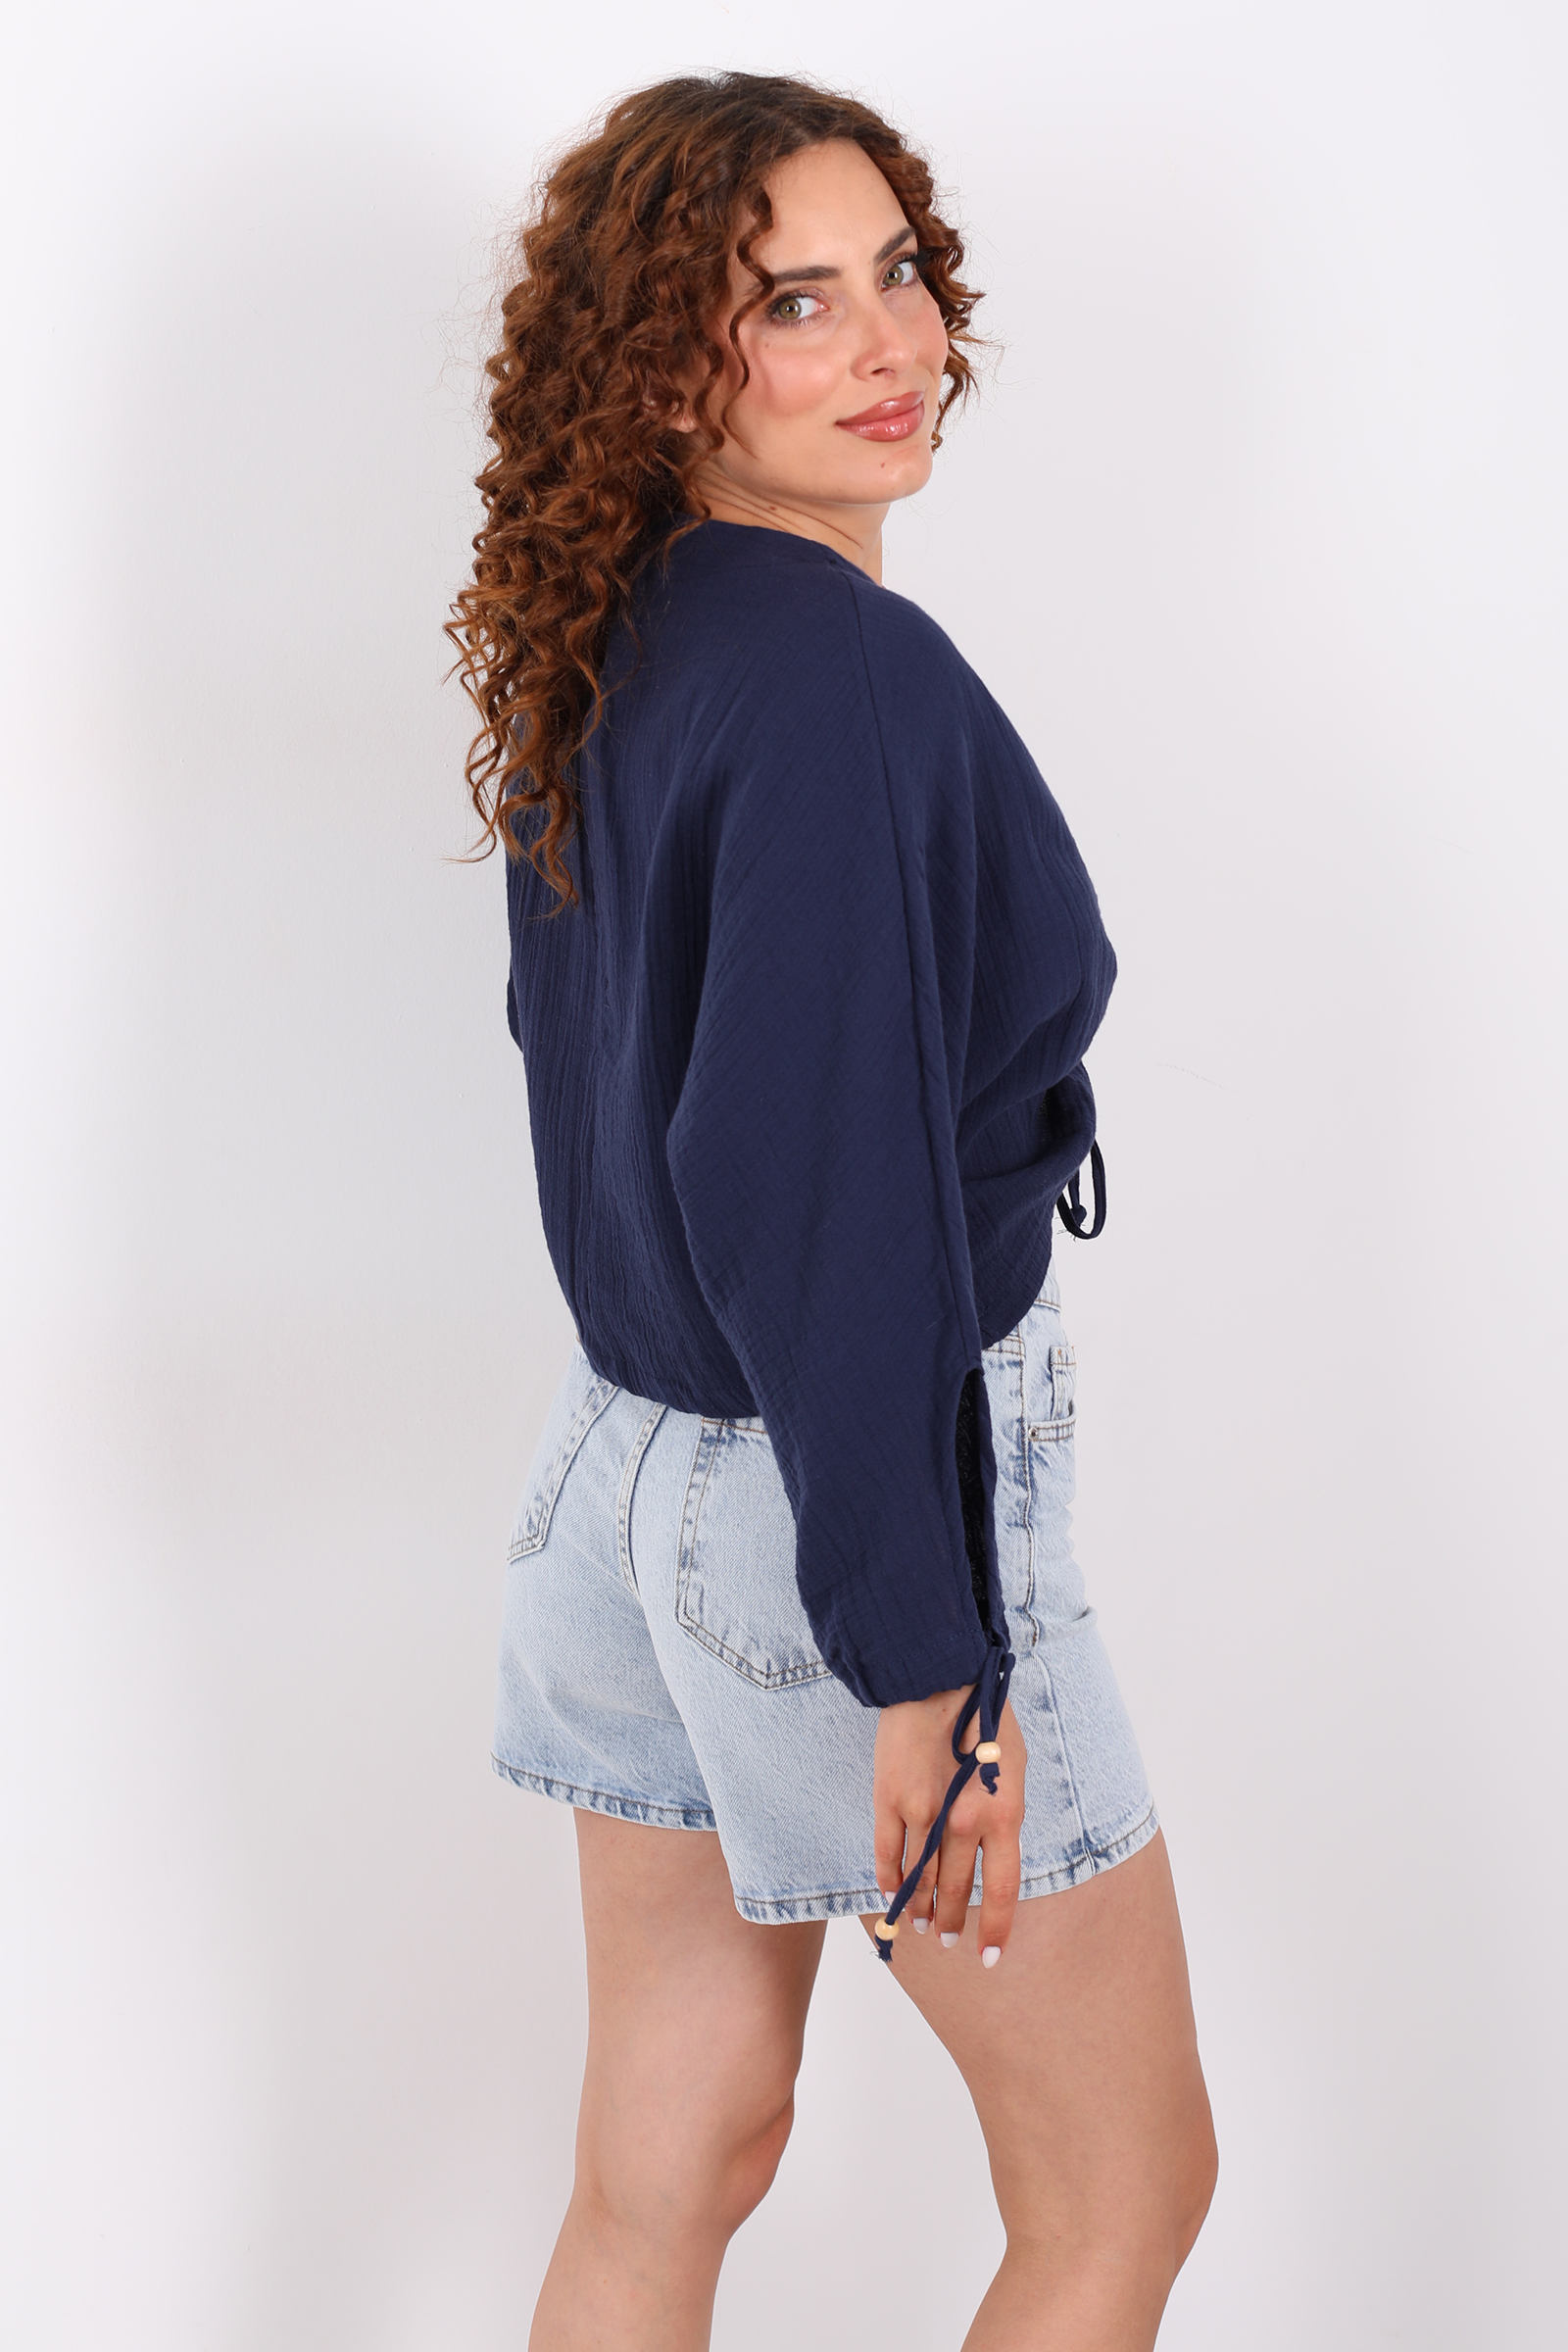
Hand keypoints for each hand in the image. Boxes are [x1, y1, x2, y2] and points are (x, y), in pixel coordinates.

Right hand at [872, 1683, 1026, 1963]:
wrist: (939, 1678)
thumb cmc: (985, 1717)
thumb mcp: (1012, 1767)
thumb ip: (1003, 1811)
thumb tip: (994, 1847)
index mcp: (1002, 1814)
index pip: (1002, 1888)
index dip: (995, 1927)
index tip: (988, 1956)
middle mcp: (963, 1822)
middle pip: (956, 1890)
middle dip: (952, 1921)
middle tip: (949, 1938)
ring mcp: (923, 1813)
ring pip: (920, 1879)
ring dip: (920, 1908)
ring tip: (921, 1925)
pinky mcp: (890, 1799)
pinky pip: (888, 1852)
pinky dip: (889, 1878)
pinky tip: (890, 1893)